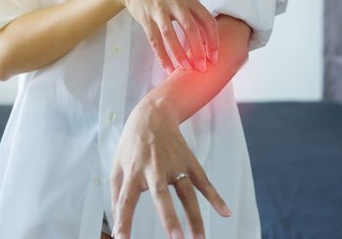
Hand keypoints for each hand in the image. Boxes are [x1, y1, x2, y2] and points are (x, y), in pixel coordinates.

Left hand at [110, 99, 230, 238]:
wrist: (153, 115)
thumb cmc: (133, 143)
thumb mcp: (117, 164)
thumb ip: (116, 193)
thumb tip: (116, 219)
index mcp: (133, 170)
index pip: (127, 200)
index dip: (124, 220)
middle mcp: (154, 168)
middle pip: (161, 194)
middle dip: (169, 218)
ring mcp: (175, 165)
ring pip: (187, 193)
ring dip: (194, 216)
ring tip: (199, 238)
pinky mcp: (189, 161)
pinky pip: (203, 181)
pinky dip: (215, 197)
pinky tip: (225, 212)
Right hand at [111, 0, 218, 72]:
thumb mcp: (182, 0)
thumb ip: (194, 16)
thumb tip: (207, 41)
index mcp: (189, 0)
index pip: (207, 21)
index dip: (213, 41)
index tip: (213, 58)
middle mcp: (176, 3)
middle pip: (190, 28)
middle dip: (197, 50)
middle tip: (201, 67)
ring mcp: (159, 10)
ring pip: (170, 35)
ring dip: (179, 54)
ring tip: (185, 69)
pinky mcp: (146, 18)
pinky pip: (154, 40)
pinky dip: (162, 56)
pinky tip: (168, 67)